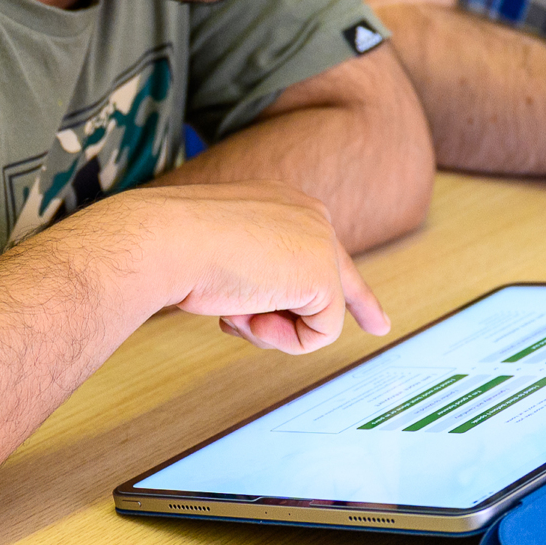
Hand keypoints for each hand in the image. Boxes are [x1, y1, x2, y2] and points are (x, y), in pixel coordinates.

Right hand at [126, 182, 391, 353]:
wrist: (165, 240)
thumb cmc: (177, 249)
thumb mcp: (221, 258)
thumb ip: (255, 278)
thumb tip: (266, 313)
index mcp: (284, 204)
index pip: (325, 251)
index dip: (352, 292)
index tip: (377, 321)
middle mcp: (310, 215)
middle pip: (338, 281)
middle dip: (338, 313)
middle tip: (380, 326)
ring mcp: (321, 242)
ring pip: (317, 315)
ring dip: (271, 330)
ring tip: (236, 312)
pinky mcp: (324, 274)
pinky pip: (320, 334)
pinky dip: (284, 340)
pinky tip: (250, 316)